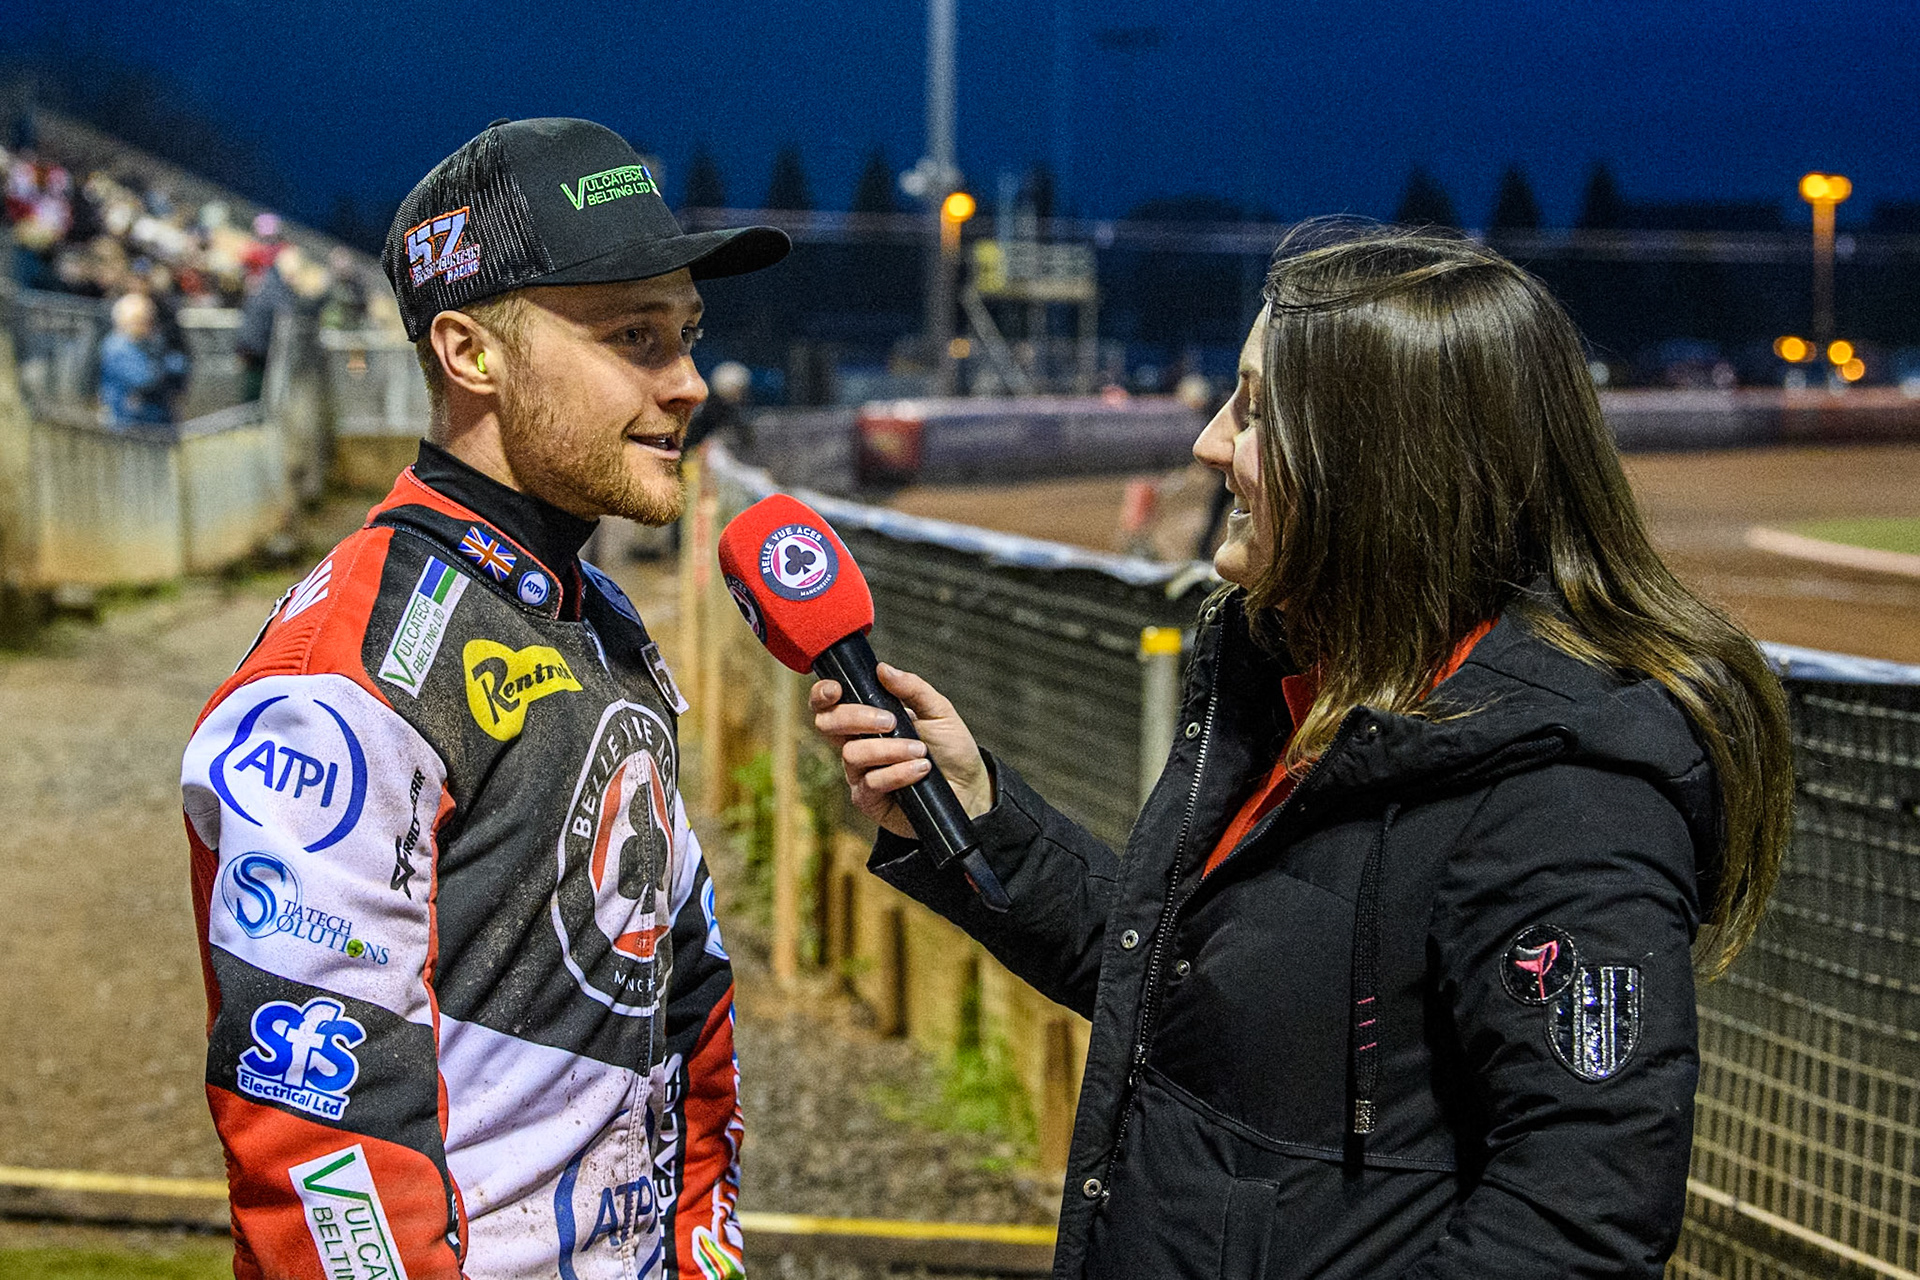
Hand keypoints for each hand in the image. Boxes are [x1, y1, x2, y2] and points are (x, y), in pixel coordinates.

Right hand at [809, 663, 991, 838]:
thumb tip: (883, 668)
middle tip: (891, 721)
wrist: (969, 788)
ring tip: (921, 751)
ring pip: (852, 754)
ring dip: (889, 749)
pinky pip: (870, 783)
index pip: (830, 704)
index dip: (823, 695)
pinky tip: (921, 770)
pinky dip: (898, 773)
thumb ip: (912, 688)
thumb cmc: (951, 748)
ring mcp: (860, 774)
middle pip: (828, 725)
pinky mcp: (869, 800)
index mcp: (867, 719)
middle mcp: (858, 744)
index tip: (837, 689)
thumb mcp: (939, 711)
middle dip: (855, 717)